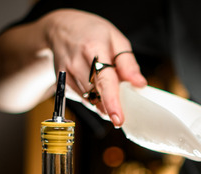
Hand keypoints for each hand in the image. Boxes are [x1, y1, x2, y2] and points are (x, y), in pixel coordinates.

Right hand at [41, 9, 146, 125]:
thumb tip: (139, 84)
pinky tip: (95, 86)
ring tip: (107, 86)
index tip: (118, 118)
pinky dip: (93, 99)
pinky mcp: (61, 84)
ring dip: (103, 102)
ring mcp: (65, 74)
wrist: (60, 28)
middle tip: (122, 105)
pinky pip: (82, 100)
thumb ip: (128, 63)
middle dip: (112, 105)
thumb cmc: (92, 33)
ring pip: (89, 100)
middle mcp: (76, 62)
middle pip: (96, 94)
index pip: (104, 79)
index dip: (112, 101)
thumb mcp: (116, 39)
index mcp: (93, 48)